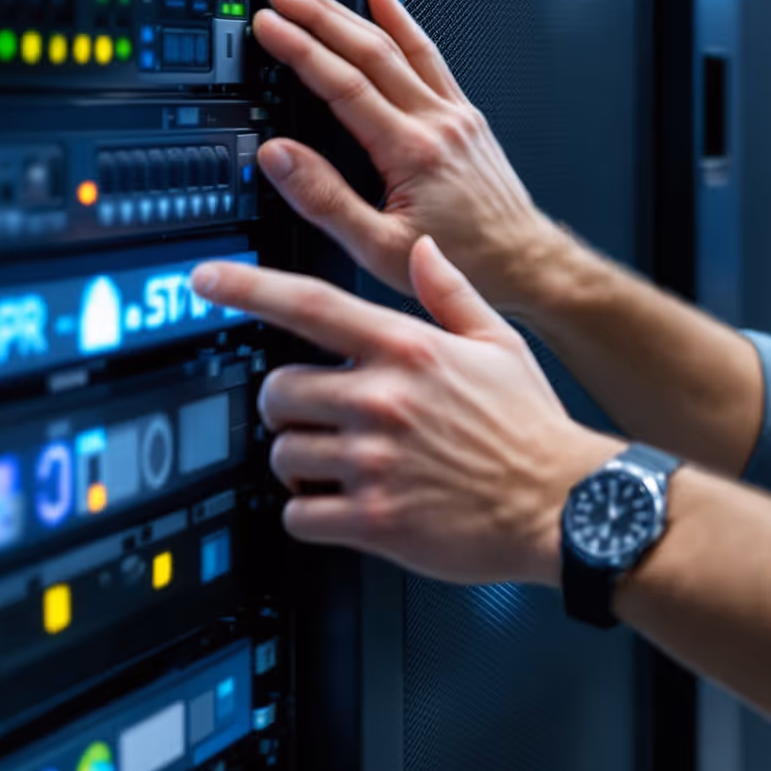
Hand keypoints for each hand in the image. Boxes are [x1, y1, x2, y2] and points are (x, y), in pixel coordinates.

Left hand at [193, 238, 620, 585]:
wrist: (565, 505)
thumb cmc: (532, 427)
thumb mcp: (500, 343)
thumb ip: (450, 293)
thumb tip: (422, 250)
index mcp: (409, 350)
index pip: (310, 306)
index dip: (248, 288)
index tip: (206, 280)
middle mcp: (383, 401)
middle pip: (280, 390)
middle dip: (285, 405)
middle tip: (310, 416)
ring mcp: (374, 462)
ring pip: (283, 453)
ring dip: (297, 462)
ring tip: (334, 466)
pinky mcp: (373, 519)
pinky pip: (299, 514)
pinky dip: (309, 513)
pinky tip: (340, 507)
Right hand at [250, 0, 569, 309]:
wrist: (522, 261)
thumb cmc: (461, 259)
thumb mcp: (378, 247)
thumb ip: (324, 200)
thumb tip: (279, 157)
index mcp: (411, 152)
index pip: (344, 84)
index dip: (301, 49)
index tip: (269, 25)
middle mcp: (436, 122)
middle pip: (369, 52)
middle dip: (319, 16)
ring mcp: (455, 113)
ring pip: (398, 46)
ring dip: (351, 11)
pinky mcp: (465, 114)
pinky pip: (430, 56)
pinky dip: (402, 23)